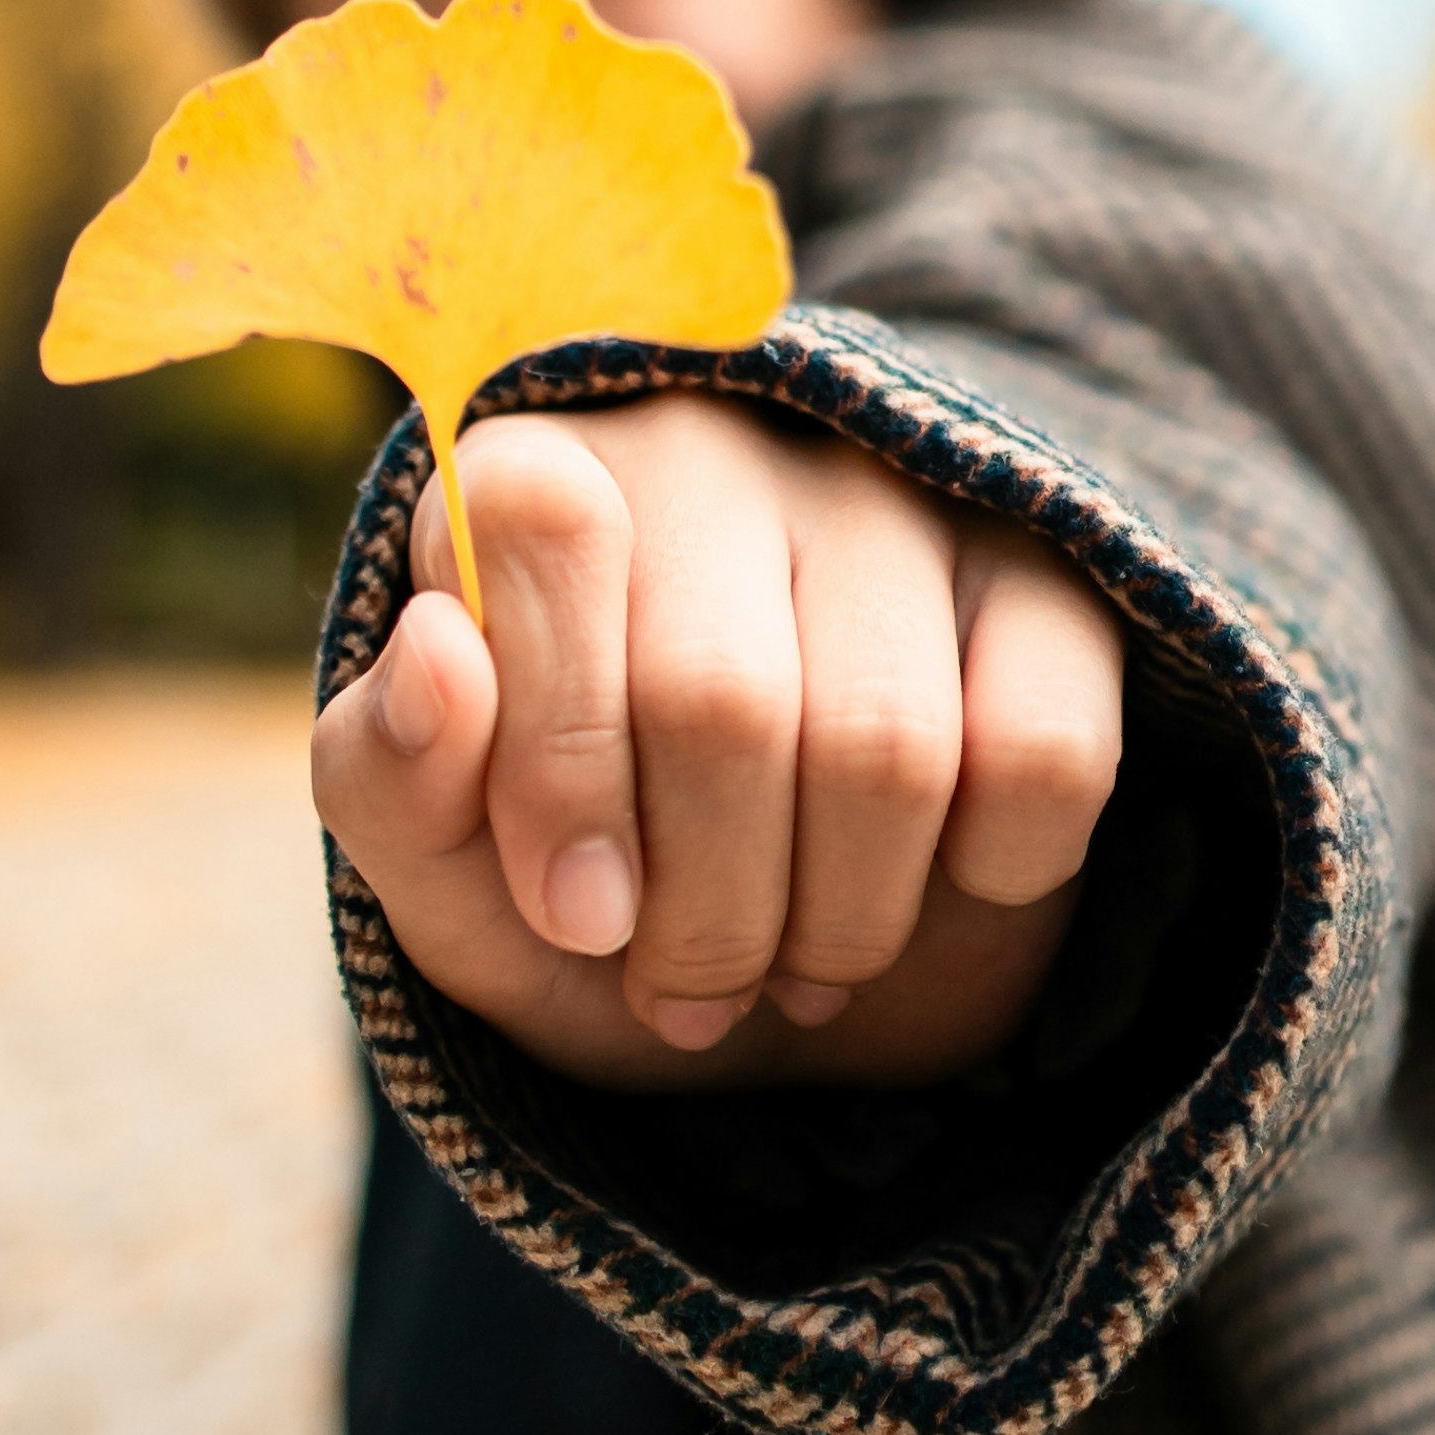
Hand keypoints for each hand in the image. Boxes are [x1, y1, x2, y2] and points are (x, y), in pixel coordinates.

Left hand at [309, 392, 1124, 1091]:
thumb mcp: (442, 874)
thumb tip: (439, 653)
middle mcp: (713, 443)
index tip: (580, 920)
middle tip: (683, 991)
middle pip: (721, 696)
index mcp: (533, 475)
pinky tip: (937, 881)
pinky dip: (989, 877)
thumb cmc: (580, 891)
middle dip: (702, 914)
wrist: (777, 948)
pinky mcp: (1044, 576)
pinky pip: (1045, 752)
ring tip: (790, 967)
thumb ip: (390, 774)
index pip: (546, 527)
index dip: (563, 763)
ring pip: (884, 744)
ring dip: (835, 926)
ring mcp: (890, 496)